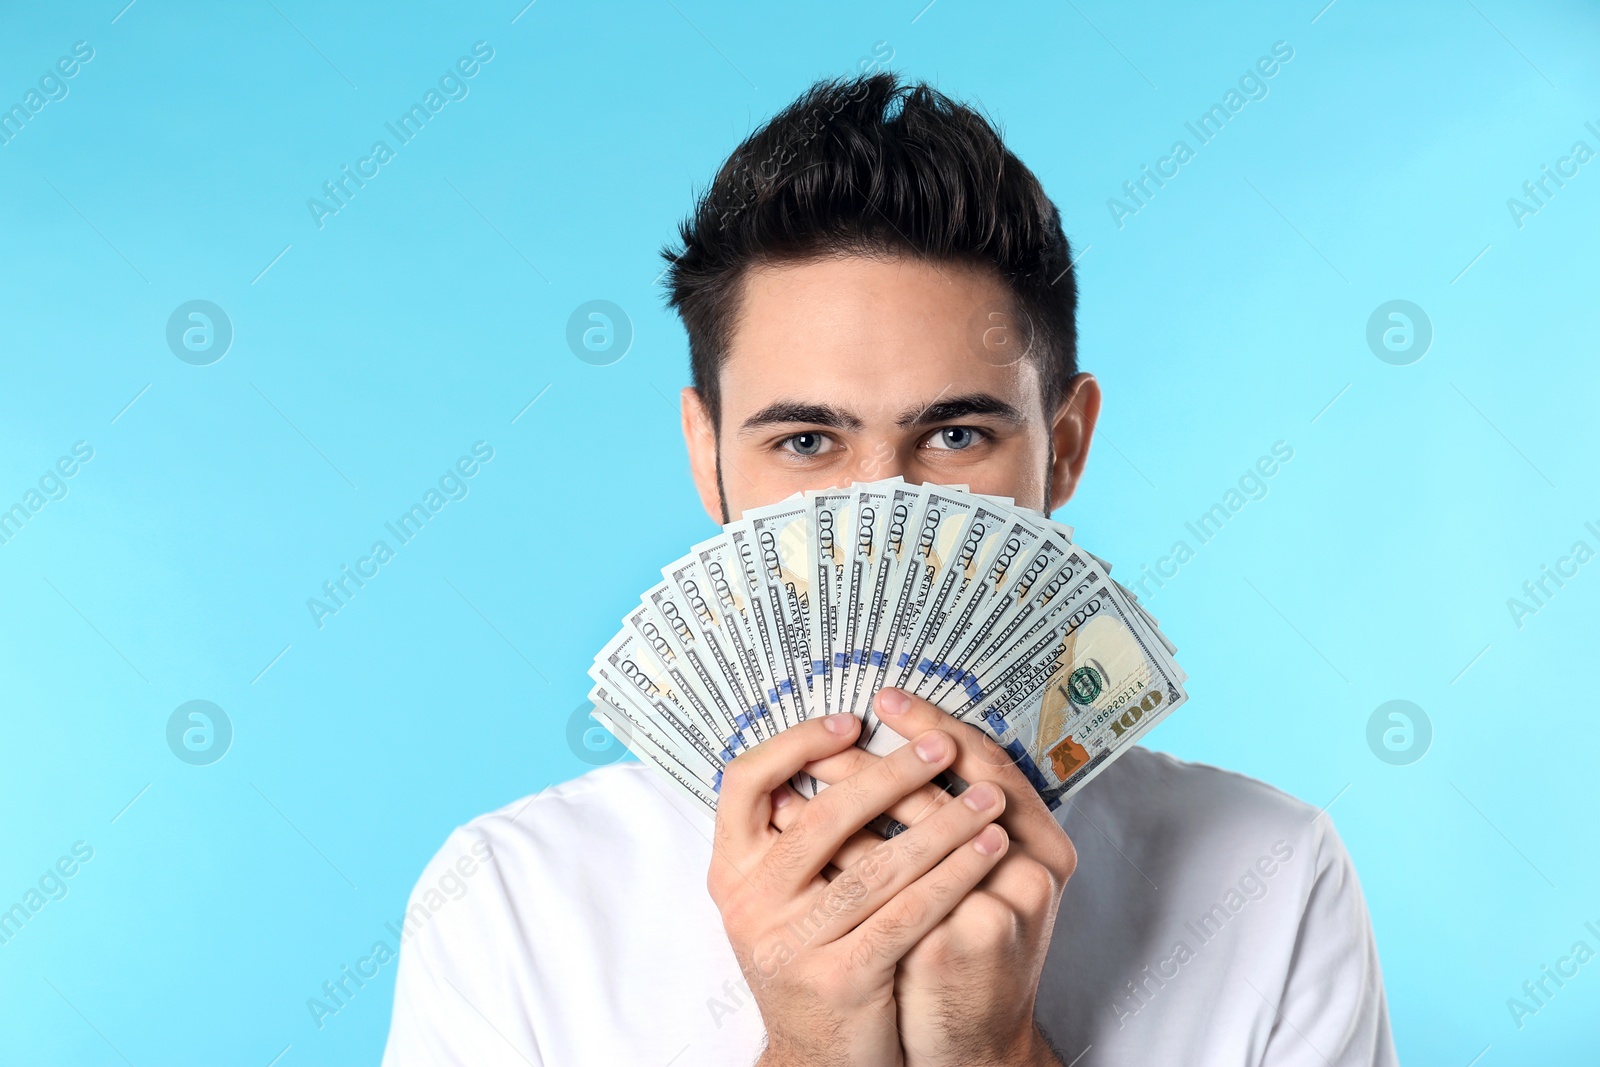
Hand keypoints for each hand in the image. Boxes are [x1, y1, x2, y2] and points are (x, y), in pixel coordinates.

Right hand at [707, 711, 1010, 1066]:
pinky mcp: (841, 979)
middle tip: (941, 748)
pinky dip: (954, 877)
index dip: (796, 744)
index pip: (744, 782)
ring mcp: (791, 945)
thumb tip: (838, 747)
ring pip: (876, 867)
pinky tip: (987, 852)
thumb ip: (796, 836)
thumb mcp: (784, 898)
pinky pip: (907, 915)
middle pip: (823, 818)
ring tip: (988, 799)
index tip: (851, 723)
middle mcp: (749, 905)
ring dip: (942, 826)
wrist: (819, 1059)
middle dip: (892, 775)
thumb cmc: (814, 961)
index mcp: (731, 871)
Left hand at [775, 689, 1075, 1066]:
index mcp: (1047, 847)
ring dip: (851, 800)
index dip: (938, 726)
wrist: (975, 1047)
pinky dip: (841, 855)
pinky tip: (802, 838)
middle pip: (949, 790)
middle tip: (833, 732)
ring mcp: (997, 908)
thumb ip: (958, 827)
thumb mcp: (985, 883)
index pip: (992, 762)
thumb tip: (888, 752)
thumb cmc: (968, 950)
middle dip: (880, 761)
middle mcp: (1033, 871)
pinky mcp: (954, 943)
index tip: (887, 698)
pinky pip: (886, 885)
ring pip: (912, 833)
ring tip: (803, 775)